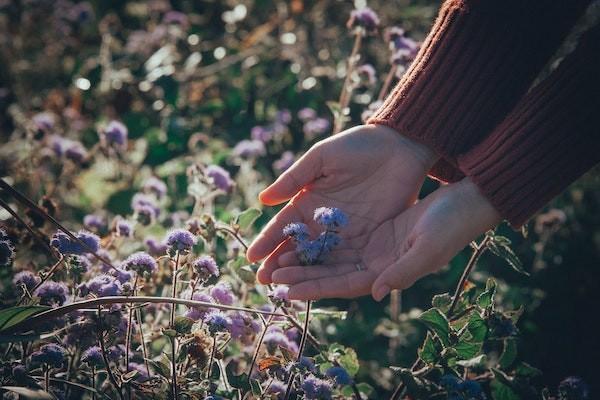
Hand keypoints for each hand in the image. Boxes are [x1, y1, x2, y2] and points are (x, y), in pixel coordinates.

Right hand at [246, 124, 437, 283]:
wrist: (400, 147)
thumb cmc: (358, 146)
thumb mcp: (322, 157)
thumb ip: (294, 178)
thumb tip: (263, 199)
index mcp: (307, 201)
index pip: (283, 226)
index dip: (267, 241)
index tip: (252, 256)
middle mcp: (322, 222)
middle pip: (297, 248)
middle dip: (279, 265)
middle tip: (264, 280)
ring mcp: (345, 234)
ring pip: (319, 260)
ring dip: (302, 274)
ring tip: (284, 288)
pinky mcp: (368, 241)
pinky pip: (347, 262)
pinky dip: (332, 274)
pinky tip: (318, 286)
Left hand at [270, 178, 500, 300]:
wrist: (465, 201)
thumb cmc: (451, 225)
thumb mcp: (428, 247)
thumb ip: (403, 272)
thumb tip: (376, 293)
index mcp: (389, 274)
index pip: (344, 286)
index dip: (315, 289)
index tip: (286, 290)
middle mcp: (378, 266)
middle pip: (332, 274)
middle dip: (301, 276)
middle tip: (269, 275)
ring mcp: (375, 248)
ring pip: (333, 256)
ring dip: (306, 258)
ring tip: (276, 257)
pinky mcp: (375, 231)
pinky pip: (341, 237)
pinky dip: (321, 238)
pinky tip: (300, 235)